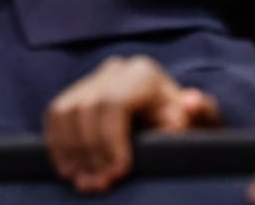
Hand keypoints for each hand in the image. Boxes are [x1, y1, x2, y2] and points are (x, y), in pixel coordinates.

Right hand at [43, 55, 221, 193]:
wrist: (165, 119)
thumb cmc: (182, 124)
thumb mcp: (196, 121)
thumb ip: (200, 114)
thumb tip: (191, 102)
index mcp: (143, 74)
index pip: (113, 104)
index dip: (110, 141)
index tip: (118, 173)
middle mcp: (114, 70)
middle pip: (86, 109)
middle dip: (90, 153)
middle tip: (99, 185)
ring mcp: (91, 79)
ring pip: (65, 112)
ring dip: (71, 153)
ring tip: (85, 182)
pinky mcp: (75, 93)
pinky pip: (54, 115)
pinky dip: (58, 144)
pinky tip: (69, 170)